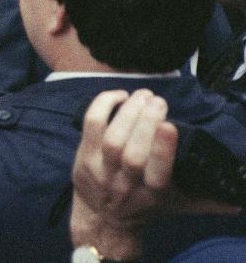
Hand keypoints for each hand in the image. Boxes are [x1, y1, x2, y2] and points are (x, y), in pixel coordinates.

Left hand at [70, 90, 239, 259]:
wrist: (103, 218)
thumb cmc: (146, 205)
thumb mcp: (177, 205)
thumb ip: (208, 201)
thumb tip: (239, 202)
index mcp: (153, 194)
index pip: (158, 174)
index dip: (162, 150)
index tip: (170, 126)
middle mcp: (125, 183)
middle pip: (133, 153)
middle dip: (144, 122)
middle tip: (158, 100)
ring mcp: (101, 170)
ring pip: (111, 139)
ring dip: (126, 112)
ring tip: (142, 95)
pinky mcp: (83, 156)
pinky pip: (90, 127)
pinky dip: (102, 106)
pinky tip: (118, 95)